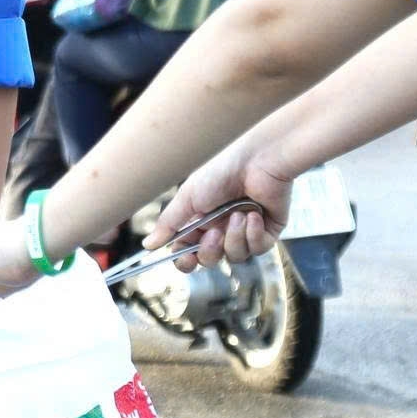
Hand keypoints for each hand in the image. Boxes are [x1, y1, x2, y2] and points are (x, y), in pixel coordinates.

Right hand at [145, 139, 295, 269]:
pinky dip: (254, 234)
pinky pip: (259, 248)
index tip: (186, 258)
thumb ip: (169, 223)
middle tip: (214, 232)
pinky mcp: (268, 231)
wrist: (257, 157)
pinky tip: (254, 215)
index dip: (186, 260)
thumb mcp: (189, 196)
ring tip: (238, 213)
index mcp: (200, 220)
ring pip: (236, 256)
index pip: (189, 251)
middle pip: (211, 260)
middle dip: (211, 251)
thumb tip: (148, 244)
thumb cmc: (221, 169)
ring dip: (235, 237)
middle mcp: (222, 227)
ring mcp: (245, 230)